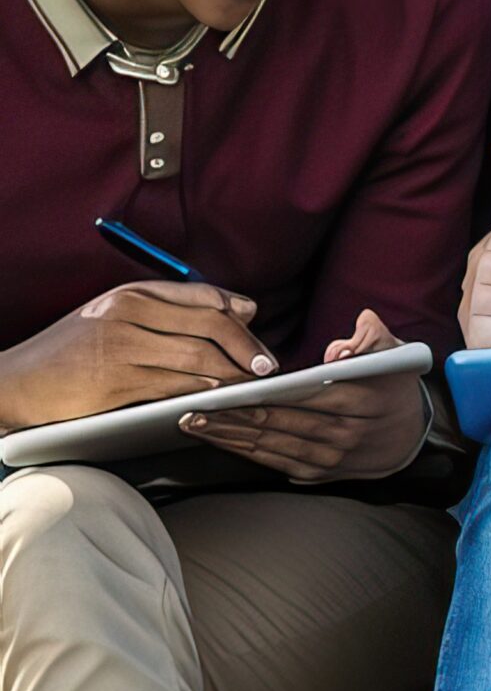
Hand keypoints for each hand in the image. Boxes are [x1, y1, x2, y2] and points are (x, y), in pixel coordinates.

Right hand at [0, 281, 273, 430]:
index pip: (203, 297)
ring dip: (232, 373)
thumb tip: (240, 310)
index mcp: (131, 293)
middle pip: (210, 325)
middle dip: (245, 347)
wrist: (12, 382)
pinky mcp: (113, 383)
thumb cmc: (70, 351)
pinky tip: (218, 396)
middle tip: (266, 366)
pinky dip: (203, 391)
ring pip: (197, 357)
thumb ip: (169, 311)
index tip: (257, 331)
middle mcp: (128, 314)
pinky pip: (173, 386)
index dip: (238, 315)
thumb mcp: (114, 316)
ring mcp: (120, 348)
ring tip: (250, 384)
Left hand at [182, 308, 429, 482]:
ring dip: (229, 437)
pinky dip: (245, 452)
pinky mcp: (319, 473)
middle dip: (232, 417)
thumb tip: (337, 349)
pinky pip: (275, 462)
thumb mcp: (397, 353)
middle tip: (194, 409)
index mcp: (364, 400)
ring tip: (195, 424)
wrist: (411, 439)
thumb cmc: (395, 389)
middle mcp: (346, 434)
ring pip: (271, 446)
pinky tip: (221, 441)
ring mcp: (331, 458)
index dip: (265, 393)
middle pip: (280, 423)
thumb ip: (371, 337)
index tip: (231, 388)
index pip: (306, 396)